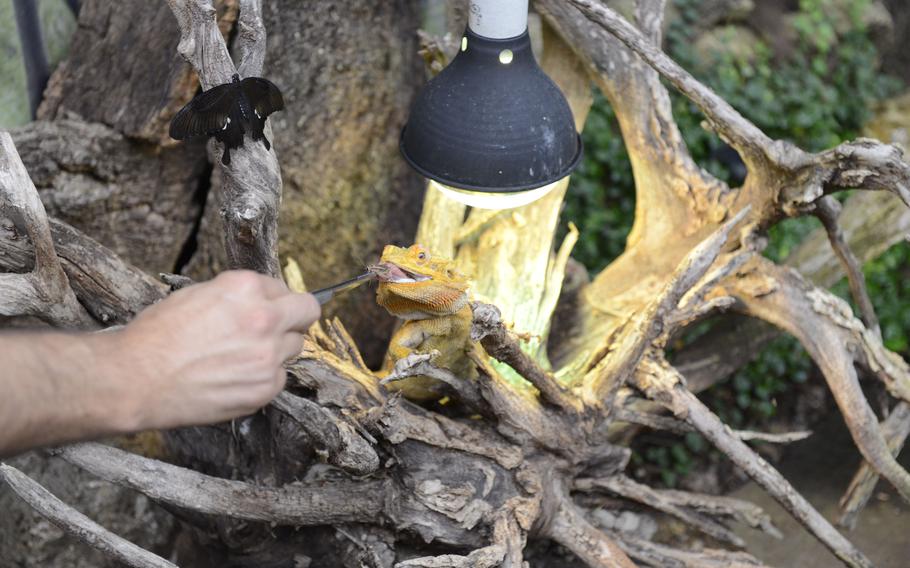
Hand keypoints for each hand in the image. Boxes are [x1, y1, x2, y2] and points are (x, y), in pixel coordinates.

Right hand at [109, 270, 319, 430]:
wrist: (135, 379)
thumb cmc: (157, 336)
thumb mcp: (196, 295)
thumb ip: (237, 296)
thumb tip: (261, 299)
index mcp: (246, 288)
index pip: (285, 289)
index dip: (274, 300)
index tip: (267, 309)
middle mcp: (264, 317)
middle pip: (307, 313)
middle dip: (296, 318)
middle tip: (279, 328)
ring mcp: (269, 355)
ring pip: (294, 347)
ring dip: (276, 350)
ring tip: (240, 358)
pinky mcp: (266, 387)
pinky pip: (279, 378)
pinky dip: (262, 378)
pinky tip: (233, 379)